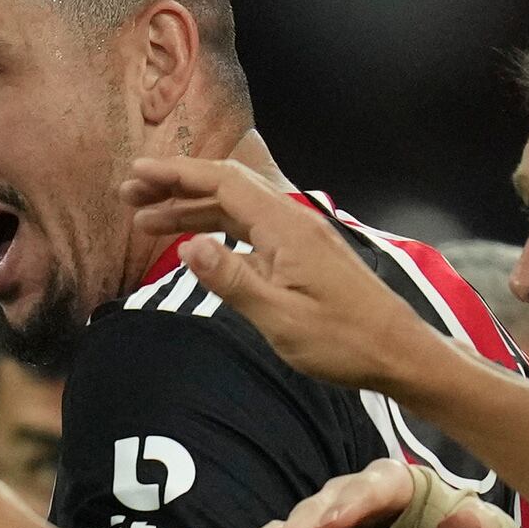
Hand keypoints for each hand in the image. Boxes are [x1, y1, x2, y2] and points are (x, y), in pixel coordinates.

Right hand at [123, 157, 454, 397]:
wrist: (398, 352)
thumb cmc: (345, 341)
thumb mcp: (281, 319)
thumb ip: (232, 281)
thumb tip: (187, 248)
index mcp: (285, 228)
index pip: (222, 183)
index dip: (177, 175)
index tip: (137, 177)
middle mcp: (292, 222)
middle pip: (225, 188)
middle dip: (176, 187)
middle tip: (130, 197)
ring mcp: (299, 237)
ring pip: (236, 209)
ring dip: (192, 210)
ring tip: (147, 222)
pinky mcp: (304, 255)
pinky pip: (251, 229)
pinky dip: (217, 230)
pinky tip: (196, 244)